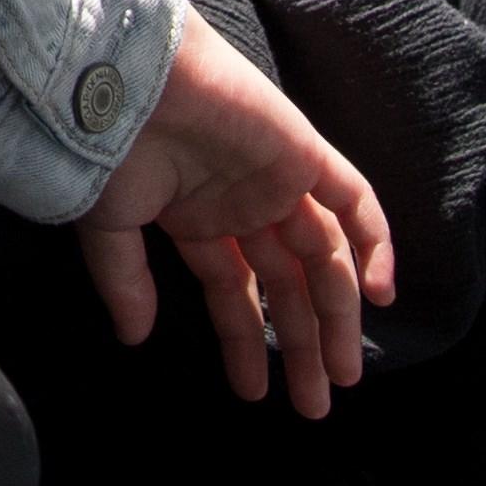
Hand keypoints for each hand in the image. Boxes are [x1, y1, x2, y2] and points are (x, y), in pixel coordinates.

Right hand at [73, 15, 393, 415]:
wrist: (120, 82)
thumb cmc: (106, 147)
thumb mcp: (109, 227)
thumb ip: (127, 282)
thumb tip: (134, 338)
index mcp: (197, 218)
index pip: (235, 291)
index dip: (246, 343)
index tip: (254, 393)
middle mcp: (242, 203)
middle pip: (288, 285)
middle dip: (303, 345)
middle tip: (318, 404)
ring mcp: (276, 179)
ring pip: (324, 257)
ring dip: (338, 316)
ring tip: (345, 374)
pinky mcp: (303, 153)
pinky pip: (353, 201)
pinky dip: (374, 243)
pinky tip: (379, 295)